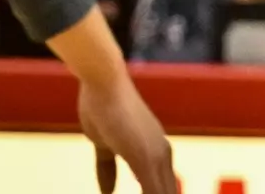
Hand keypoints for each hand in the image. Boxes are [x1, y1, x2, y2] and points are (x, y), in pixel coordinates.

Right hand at [77, 74, 176, 193]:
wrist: (103, 82)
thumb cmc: (102, 107)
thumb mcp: (103, 145)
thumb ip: (107, 169)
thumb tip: (107, 193)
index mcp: (155, 153)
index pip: (162, 191)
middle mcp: (162, 156)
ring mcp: (157, 157)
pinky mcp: (145, 157)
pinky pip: (152, 193)